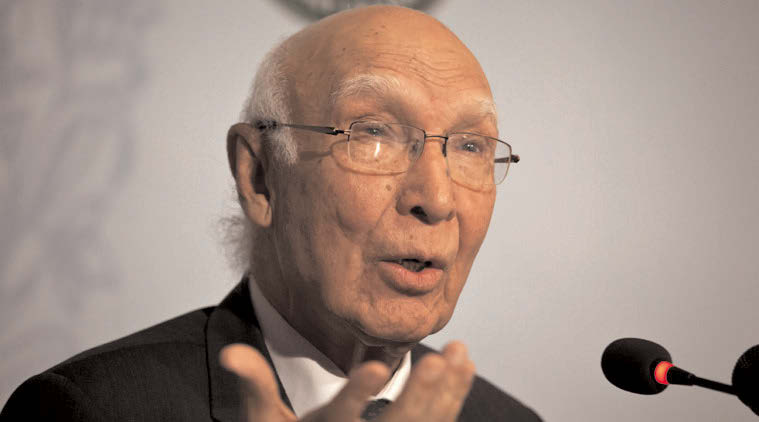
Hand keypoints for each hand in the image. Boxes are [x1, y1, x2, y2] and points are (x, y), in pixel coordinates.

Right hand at [220, 341, 475, 421]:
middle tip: (438, 361)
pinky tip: (464, 370)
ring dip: (446, 392)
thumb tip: (230, 351)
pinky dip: (452, 398)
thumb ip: (253, 387)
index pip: (340, 417)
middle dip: (418, 396)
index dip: (357, 395)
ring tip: (462, 355)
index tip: (378, 368)